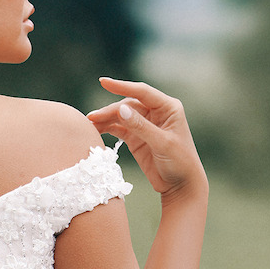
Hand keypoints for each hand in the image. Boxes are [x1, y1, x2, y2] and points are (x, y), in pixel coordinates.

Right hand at [86, 78, 207, 199]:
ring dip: (106, 119)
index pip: (142, 92)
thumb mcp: (162, 143)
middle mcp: (156, 113)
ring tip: (89, 125)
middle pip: (128, 105)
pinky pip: (119, 128)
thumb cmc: (180, 162)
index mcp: (168, 107)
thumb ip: (141, 126)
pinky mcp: (137, 137)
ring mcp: (145, 125)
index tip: (103, 82)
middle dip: (109, 110)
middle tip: (91, 118)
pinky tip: (95, 131)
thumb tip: (120, 109)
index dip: (122, 86)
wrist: (180, 186)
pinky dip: (107, 129)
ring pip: (121, 116)